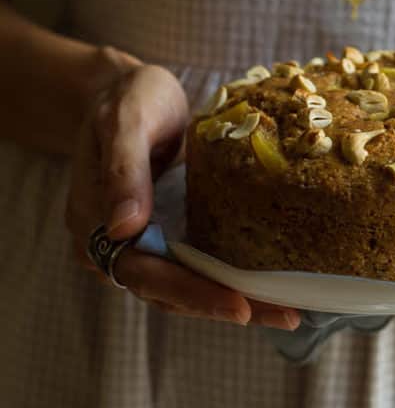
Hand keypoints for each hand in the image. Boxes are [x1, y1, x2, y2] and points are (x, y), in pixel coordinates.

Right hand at [65, 61, 300, 329]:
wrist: (129, 90)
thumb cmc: (128, 97)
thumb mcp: (125, 119)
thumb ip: (123, 168)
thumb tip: (125, 227)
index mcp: (93, 223)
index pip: (143, 273)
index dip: (191, 292)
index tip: (238, 305)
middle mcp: (114, 244)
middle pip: (169, 290)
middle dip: (225, 305)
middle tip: (284, 317)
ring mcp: (141, 243)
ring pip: (186, 286)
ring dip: (235, 301)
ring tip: (288, 312)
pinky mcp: (168, 235)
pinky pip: (196, 266)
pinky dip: (230, 280)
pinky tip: (271, 289)